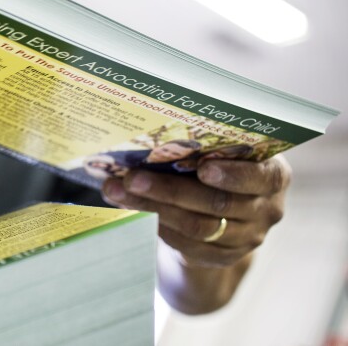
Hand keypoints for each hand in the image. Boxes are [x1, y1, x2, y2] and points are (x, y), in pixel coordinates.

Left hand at [101, 155, 290, 311]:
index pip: (261, 177)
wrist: (224, 207)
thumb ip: (206, 145)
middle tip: (132, 178)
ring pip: (198, 227)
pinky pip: (190, 246)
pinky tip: (133, 213)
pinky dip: (160, 228)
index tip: (203, 168)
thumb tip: (151, 136)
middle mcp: (267, 209)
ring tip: (117, 192)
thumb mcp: (225, 151)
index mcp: (274, 175)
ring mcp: (248, 237)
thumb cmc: (222, 163)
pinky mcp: (224, 256)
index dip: (233, 175)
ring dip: (154, 208)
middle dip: (170, 190)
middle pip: (217, 203)